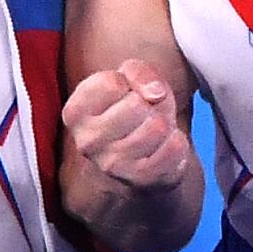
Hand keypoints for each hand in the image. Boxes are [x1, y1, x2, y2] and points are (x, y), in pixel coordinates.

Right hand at [62, 58, 191, 191]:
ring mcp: (113, 164)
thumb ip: (137, 72)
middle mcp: (87, 142)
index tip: (125, 93)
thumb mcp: (128, 80)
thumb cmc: (128, 112)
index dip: (128, 81)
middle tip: (143, 114)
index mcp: (75, 113)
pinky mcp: (141, 180)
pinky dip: (177, 140)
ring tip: (153, 129)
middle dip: (149, 103)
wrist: (132, 162)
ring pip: (157, 127)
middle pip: (136, 105)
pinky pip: (174, 147)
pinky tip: (164, 145)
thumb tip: (155, 93)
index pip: (110, 83)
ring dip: (164, 122)